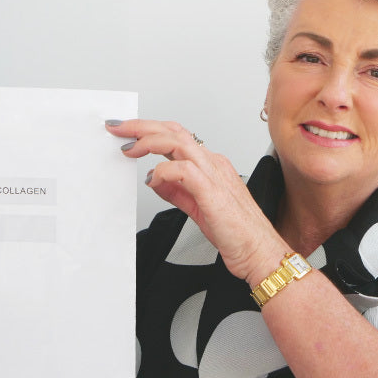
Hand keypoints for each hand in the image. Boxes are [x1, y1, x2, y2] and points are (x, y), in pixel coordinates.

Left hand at [106, 119, 288, 283]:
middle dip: (142, 126)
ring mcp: (214, 175)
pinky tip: (153, 181)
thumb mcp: (196, 207)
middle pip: (174, 132)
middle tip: (118, 127)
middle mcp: (213, 164)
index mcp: (211, 165)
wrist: (259, 252)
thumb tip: (156, 179)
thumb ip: (176, 191)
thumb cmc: (237, 233)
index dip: (150, 130)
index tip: (127, 133)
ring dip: (148, 141)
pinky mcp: (212, 191)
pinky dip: (163, 171)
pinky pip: (183, 170)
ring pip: (178, 142)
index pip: (177, 136)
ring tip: (128, 148)